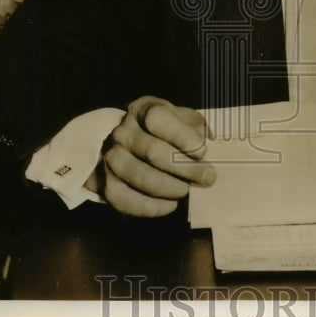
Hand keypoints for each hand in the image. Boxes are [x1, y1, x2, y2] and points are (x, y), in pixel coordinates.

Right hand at [85, 96, 215, 216]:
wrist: (128, 147)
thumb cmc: (164, 131)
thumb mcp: (181, 119)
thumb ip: (197, 125)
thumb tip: (208, 140)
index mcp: (142, 110)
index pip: (158, 119)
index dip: (182, 136)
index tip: (203, 152)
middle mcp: (123, 132)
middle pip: (153, 151)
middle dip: (186, 168)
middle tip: (207, 178)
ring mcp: (112, 158)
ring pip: (141, 177)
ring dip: (170, 188)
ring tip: (187, 190)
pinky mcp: (107, 184)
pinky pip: (128, 200)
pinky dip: (153, 207)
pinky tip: (170, 204)